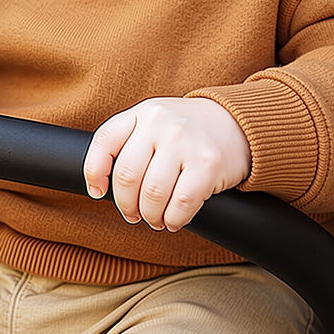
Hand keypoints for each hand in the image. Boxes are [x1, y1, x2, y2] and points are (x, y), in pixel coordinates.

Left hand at [83, 98, 251, 232]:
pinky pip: (180, 205)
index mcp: (142, 112)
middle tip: (134, 214)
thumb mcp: (155, 122)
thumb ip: (129, 142)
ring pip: (152, 194)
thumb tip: (100, 185)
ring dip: (150, 216)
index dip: (94, 173)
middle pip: (126, 176)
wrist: (238, 123)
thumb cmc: (188, 130)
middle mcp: (161, 122)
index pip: (105, 142)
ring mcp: (184, 141)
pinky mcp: (207, 163)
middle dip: (126, 205)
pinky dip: (173, 220)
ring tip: (156, 218)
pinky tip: (174, 219)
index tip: (98, 192)